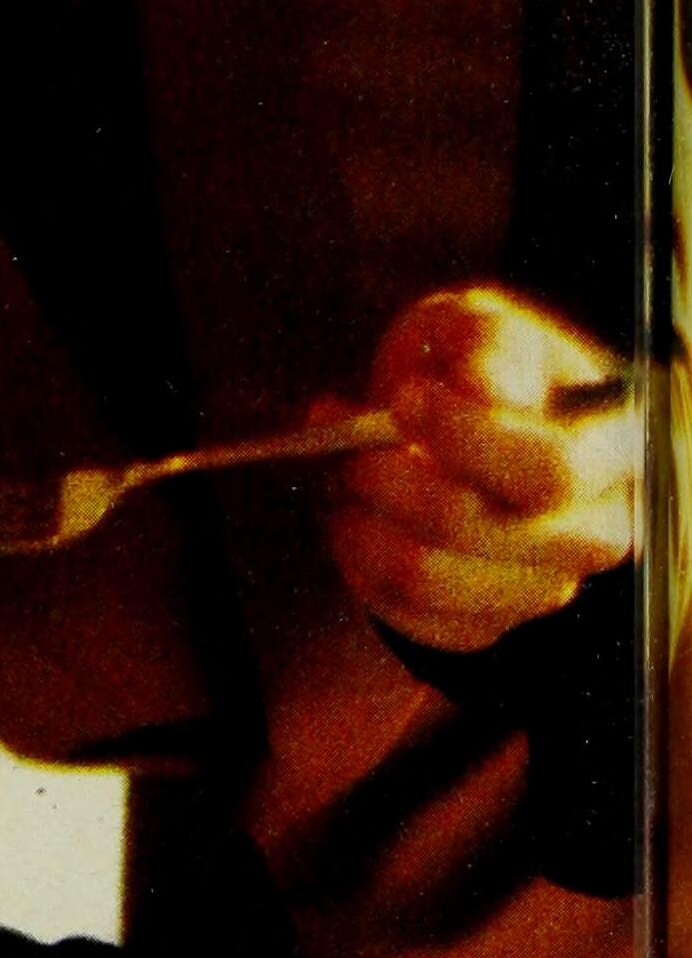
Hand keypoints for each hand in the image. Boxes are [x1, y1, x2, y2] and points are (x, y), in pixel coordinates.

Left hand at [328, 286, 634, 652]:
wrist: (447, 433)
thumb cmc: (465, 373)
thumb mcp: (472, 329)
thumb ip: (484, 343)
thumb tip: (486, 388)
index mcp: (612, 450)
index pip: (548, 469)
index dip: (466, 437)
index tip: (404, 399)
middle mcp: (592, 531)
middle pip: (476, 528)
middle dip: (389, 481)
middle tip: (349, 448)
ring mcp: (540, 588)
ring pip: (425, 577)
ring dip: (359, 524)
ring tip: (344, 479)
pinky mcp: (484, 627)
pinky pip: (400, 613)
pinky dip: (356, 564)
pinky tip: (357, 520)